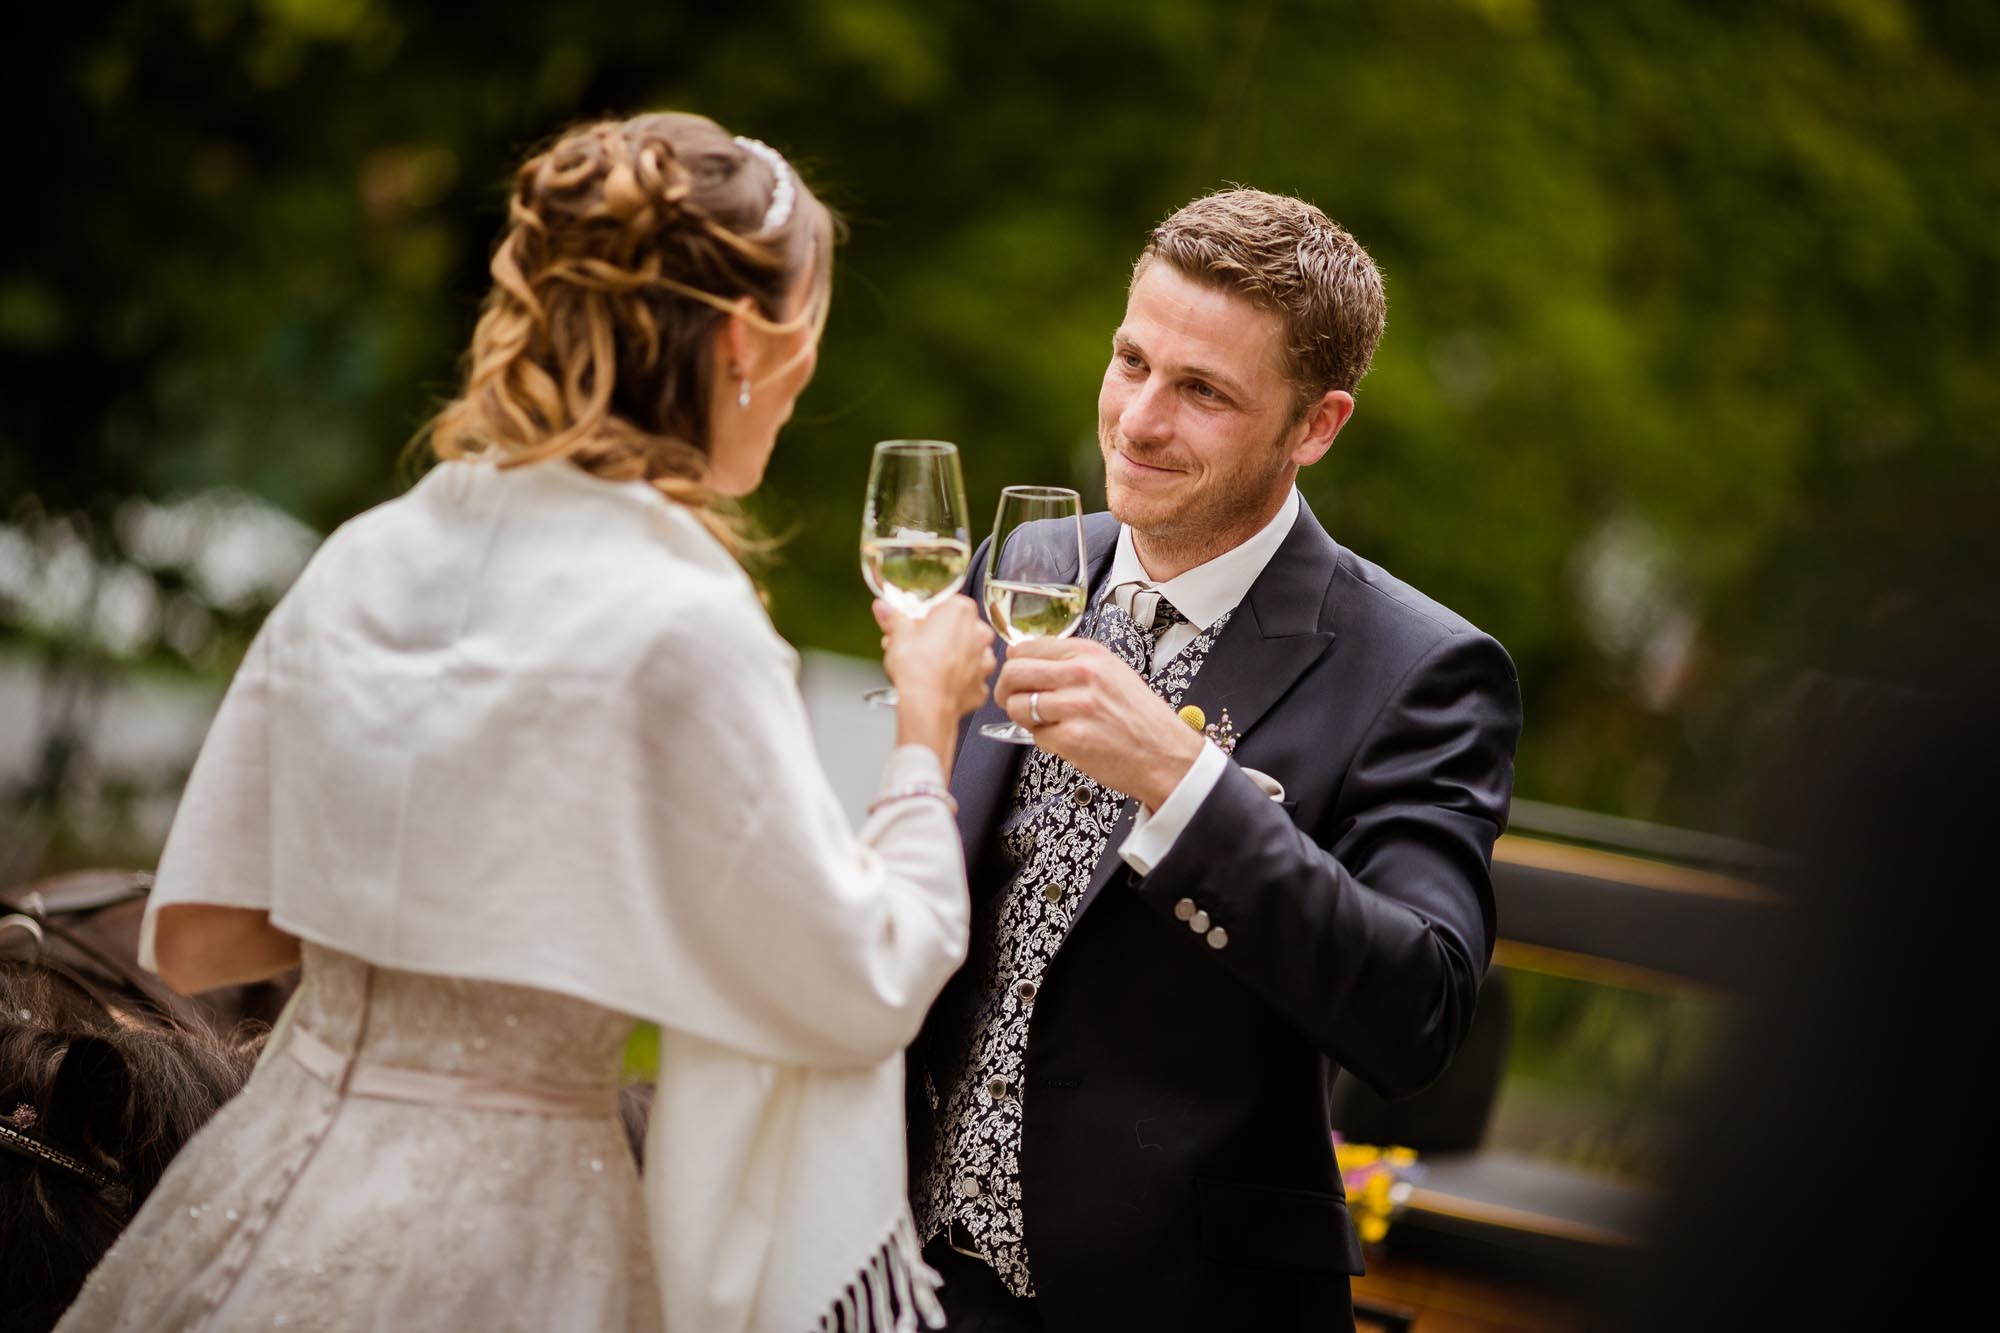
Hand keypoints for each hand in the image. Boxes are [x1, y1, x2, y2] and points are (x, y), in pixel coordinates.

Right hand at [874, 597, 995, 770]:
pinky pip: (966, 678)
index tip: (911, 626)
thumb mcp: (897, 634)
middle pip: (954, 629)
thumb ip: (893, 617)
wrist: (926, 706)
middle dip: (933, 637)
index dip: (923, 617)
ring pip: (963, 654)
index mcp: (961, 611)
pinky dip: (953, 681)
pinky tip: (936, 683)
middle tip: (910, 647)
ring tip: (921, 667)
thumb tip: (885, 609)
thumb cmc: (917, 668)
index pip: (943, 605)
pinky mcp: (981, 686)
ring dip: (946, 658)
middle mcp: (979, 633)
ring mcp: (984, 660)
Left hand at [994, 637, 1204, 808]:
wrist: (1165, 754)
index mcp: (1089, 653)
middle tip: (1013, 700)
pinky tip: (1066, 739)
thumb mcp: (1111, 671)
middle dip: (1006, 690)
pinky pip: (1035, 735)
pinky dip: (1045, 740)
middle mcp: (1081, 674)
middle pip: (1013, 672)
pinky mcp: (1071, 737)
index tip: (1017, 675)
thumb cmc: (1140, 717)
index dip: (1015, 663)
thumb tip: (1025, 658)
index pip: (1026, 647)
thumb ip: (1071, 662)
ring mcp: (1075, 706)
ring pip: (1018, 705)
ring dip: (1024, 717)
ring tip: (1046, 723)